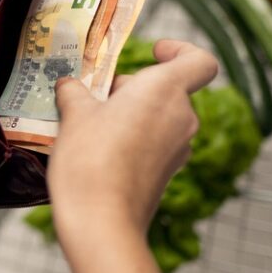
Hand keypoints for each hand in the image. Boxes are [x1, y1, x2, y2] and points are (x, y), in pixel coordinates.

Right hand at [48, 40, 217, 238]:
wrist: (101, 222)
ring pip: (159, 116)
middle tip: (94, 95)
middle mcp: (181, 118)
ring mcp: (178, 149)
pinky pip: (154, 143)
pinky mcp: (167, 174)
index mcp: (166, 91)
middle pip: (166, 88)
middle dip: (131, 87)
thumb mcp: (74, 114)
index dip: (181, 50)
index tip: (154, 51)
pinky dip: (133, 139)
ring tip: (89, 123)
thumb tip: (71, 86)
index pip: (200, 62)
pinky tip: (98, 150)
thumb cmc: (91, 160)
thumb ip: (76, 92)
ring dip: (130, 113)